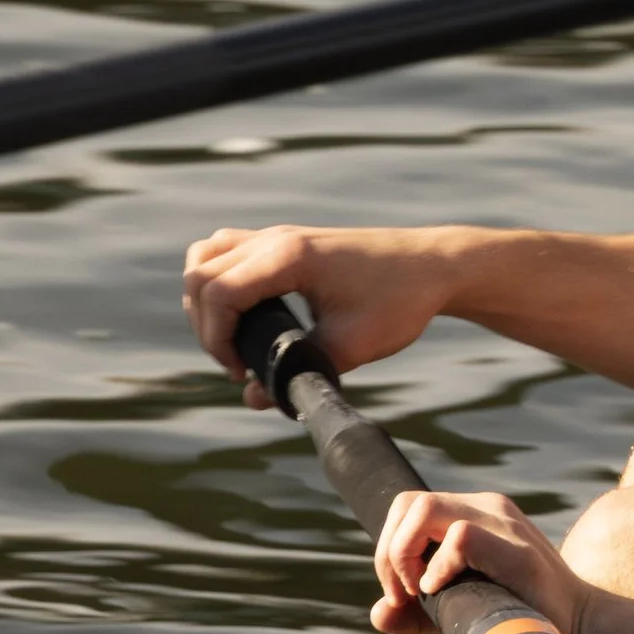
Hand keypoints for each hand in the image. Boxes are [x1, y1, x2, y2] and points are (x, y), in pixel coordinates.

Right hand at [181, 225, 454, 409]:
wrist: (433, 265)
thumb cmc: (400, 300)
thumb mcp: (352, 345)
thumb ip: (300, 374)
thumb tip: (254, 398)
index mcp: (289, 256)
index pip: (217, 291)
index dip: (216, 339)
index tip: (241, 373)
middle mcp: (276, 238)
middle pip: (199, 273)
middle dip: (206, 325)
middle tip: (238, 365)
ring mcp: (278, 235)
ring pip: (206, 256)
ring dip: (205, 300)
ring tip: (233, 341)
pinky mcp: (284, 241)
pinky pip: (227, 251)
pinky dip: (218, 282)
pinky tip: (242, 316)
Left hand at [371, 490, 591, 633]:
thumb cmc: (526, 620)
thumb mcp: (462, 608)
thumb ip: (418, 610)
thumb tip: (378, 614)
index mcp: (476, 514)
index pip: (409, 508)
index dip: (390, 548)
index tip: (401, 594)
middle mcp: (488, 508)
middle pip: (407, 503)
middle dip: (389, 552)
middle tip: (405, 595)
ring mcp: (503, 524)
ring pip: (423, 509)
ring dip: (404, 554)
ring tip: (422, 593)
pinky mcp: (515, 550)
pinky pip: (459, 537)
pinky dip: (439, 567)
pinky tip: (443, 592)